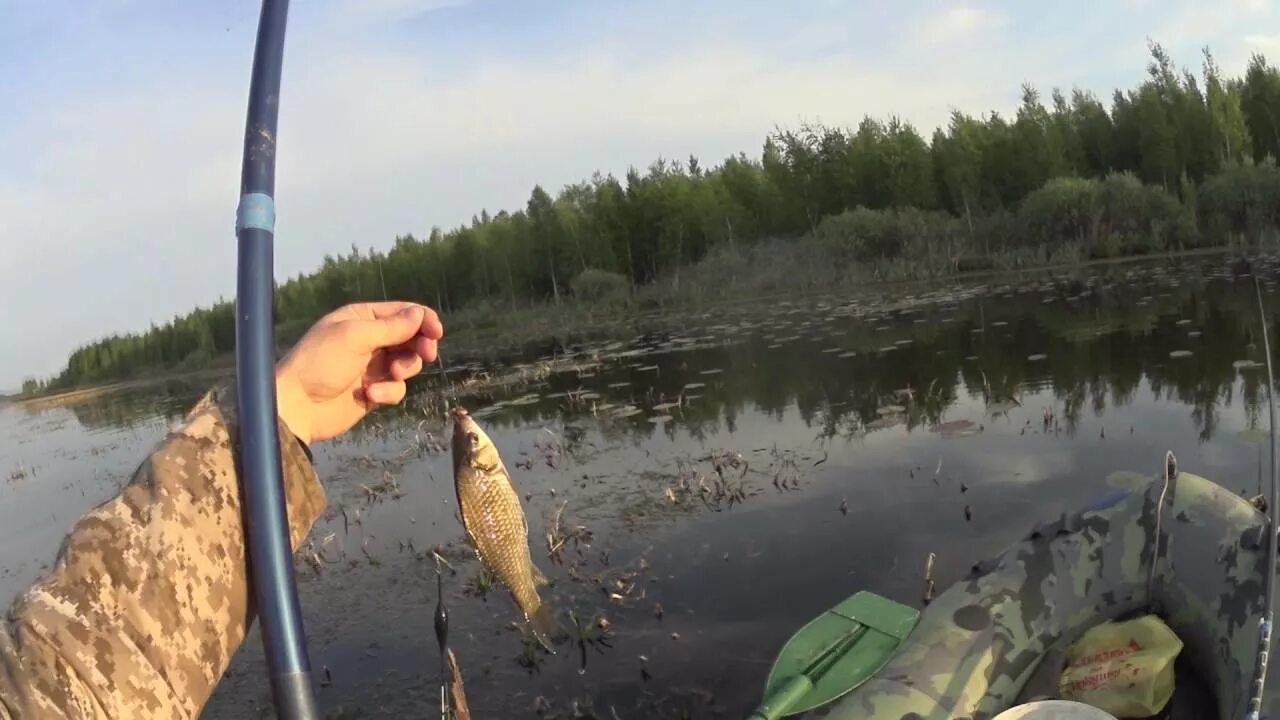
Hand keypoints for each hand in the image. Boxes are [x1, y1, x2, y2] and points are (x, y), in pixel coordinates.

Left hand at [274, 302, 443, 443]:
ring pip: (407, 363)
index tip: (436, 333)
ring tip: (391, 375)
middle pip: (411, 338)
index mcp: (362, 318)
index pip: (403, 313)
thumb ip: (392, 326)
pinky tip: (371, 396)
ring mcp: (372, 367)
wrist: (298, 406)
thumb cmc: (321, 363)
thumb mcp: (356, 337)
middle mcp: (369, 340)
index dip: (423, 320)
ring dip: (404, 369)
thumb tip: (420, 314)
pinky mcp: (374, 392)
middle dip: (419, 346)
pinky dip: (389, 392)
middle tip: (426, 354)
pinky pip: (396, 389)